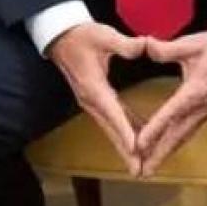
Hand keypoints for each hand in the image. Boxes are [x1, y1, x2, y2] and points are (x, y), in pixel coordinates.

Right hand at [47, 23, 147, 174]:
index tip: (137, 150)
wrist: (59, 35)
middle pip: (111, 130)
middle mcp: (91, 100)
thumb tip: (146, 46)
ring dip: (125, 147)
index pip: (113, 113)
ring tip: (140, 165)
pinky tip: (137, 141)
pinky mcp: (94, 99)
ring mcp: (91, 102)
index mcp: (94, 87)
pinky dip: (123, 133)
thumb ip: (125, 44)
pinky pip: (111, 120)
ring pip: (111, 129)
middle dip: (126, 151)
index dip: (126, 132)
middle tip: (141, 171)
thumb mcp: (104, 35)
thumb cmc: (81, 35)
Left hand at [134, 29, 206, 177]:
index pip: (171, 114)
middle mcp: (201, 107)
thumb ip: (167, 48)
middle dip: (159, 154)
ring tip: (150, 167)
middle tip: (142, 172)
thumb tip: (145, 46)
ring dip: (166, 153)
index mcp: (195, 91)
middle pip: (177, 135)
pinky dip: (175, 142)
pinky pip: (189, 131)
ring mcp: (206, 111)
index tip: (139, 144)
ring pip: (184, 136)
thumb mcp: (192, 43)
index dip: (154, 129)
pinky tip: (166, 149)